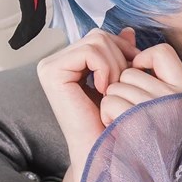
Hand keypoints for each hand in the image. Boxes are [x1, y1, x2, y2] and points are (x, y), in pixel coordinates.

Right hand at [37, 25, 138, 176]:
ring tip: (112, 92)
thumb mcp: (121, 82)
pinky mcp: (51, 72)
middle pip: (99, 36)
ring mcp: (49, 66)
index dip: (123, 52)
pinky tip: (104, 92)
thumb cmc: (113, 123)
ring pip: (97, 41)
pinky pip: (89, 52)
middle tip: (121, 87)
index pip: (101, 37)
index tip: (132, 75)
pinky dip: (105, 70)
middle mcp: (55, 62)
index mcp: (69, 62)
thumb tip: (129, 31)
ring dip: (115, 66)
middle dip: (120, 59)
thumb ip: (121, 55)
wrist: (103, 150)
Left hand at [97, 40, 181, 127]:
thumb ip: (146, 66)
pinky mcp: (136, 124)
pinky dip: (106, 115)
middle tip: (131, 111)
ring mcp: (156, 112)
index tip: (140, 77)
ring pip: (116, 86)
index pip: (163, 52)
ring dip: (112, 103)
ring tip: (123, 121)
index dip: (144, 60)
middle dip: (122, 89)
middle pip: (130, 72)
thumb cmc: (150, 134)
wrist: (147, 177)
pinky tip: (116, 128)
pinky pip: (109, 102)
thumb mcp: (159, 99)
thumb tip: (127, 32)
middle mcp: (175, 100)